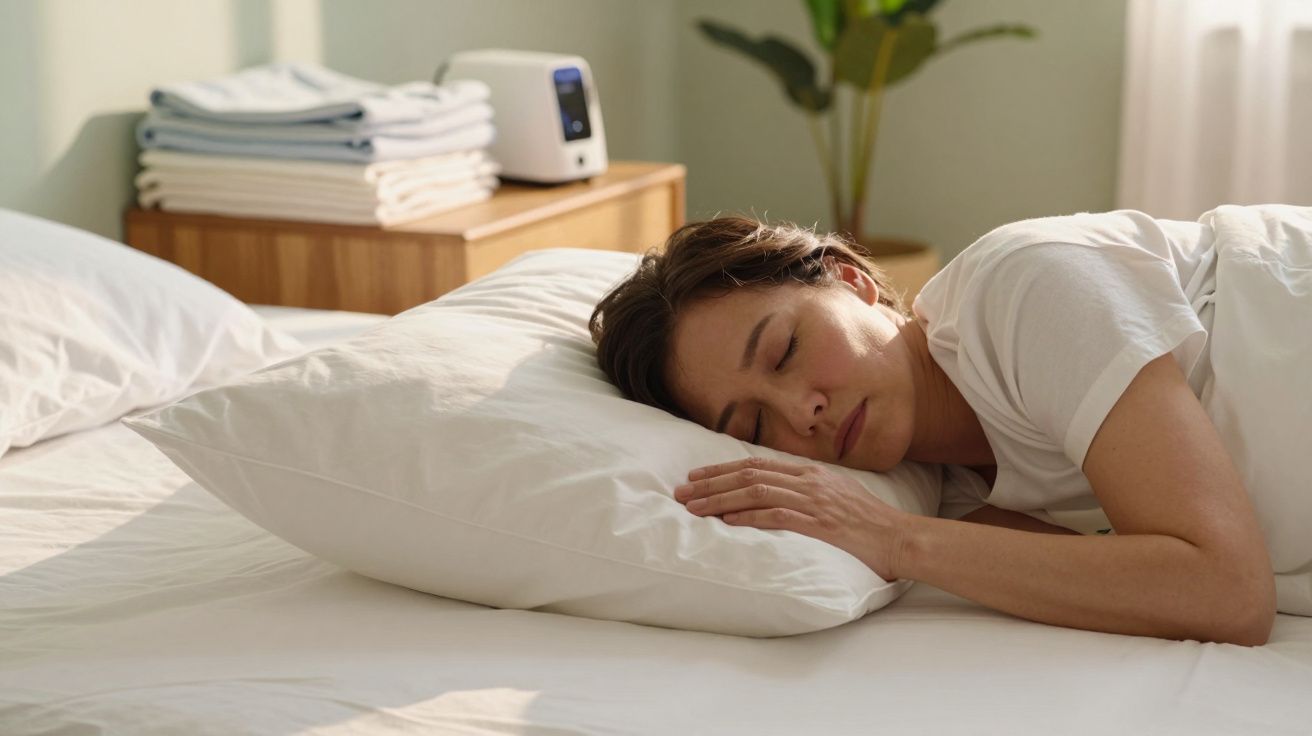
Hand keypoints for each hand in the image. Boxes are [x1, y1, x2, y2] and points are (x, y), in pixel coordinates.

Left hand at [673, 456, 909, 580]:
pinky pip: (776, 515)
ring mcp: (814, 501)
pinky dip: (748, 516)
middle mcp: (808, 481)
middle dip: (710, 482)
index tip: (696, 475)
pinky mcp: (819, 523)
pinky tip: (726, 520)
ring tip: (693, 507)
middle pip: (749, 474)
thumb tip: (776, 495)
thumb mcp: (836, 496)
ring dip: (719, 499)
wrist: (900, 538)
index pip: (756, 464)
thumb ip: (807, 492)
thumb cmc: (869, 523)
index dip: (722, 469)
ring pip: (756, 491)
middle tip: (682, 491)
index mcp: (811, 473)